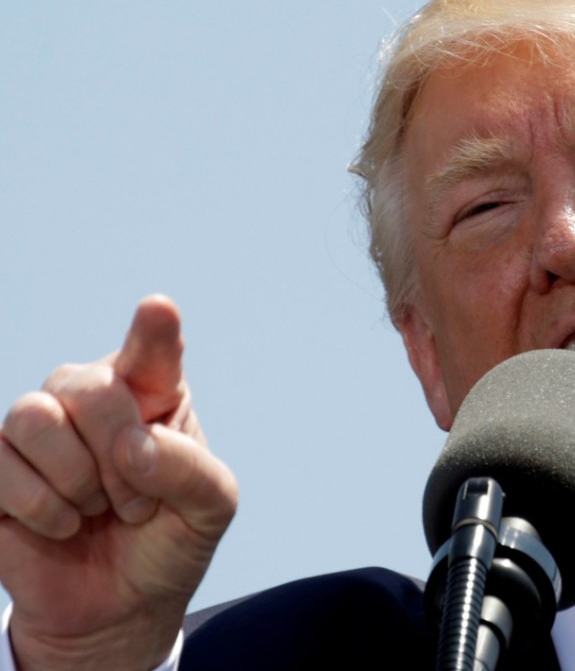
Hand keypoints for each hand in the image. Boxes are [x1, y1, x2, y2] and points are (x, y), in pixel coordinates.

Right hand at [0, 295, 237, 669]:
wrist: (122, 607)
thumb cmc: (171, 540)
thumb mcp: (210, 509)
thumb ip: (189, 470)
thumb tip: (131, 446)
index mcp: (155, 394)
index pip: (153, 350)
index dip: (153, 330)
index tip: (159, 310)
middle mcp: (94, 398)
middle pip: (89, 386)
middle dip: (117, 455)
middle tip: (137, 502)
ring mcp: (42, 431)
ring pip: (34, 415)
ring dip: (77, 479)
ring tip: (99, 510)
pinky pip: (1, 464)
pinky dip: (44, 507)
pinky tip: (65, 525)